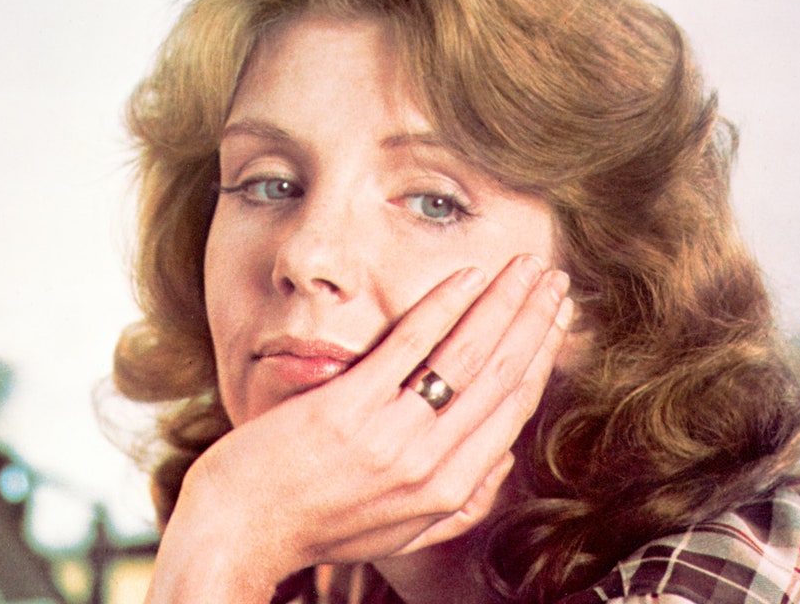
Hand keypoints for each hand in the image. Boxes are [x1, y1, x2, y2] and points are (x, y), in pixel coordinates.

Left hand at [145, 255, 572, 602]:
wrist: (242, 531)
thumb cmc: (319, 527)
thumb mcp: (403, 532)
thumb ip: (461, 503)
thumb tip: (502, 460)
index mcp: (451, 491)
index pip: (513, 408)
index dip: (542, 356)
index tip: (557, 319)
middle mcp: (431, 463)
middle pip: (503, 375)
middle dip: (536, 319)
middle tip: (555, 278)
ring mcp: (392, 435)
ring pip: (469, 355)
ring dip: (506, 302)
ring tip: (527, 267)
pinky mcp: (349, 407)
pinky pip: (411, 345)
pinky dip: (446, 306)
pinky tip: (468, 276)